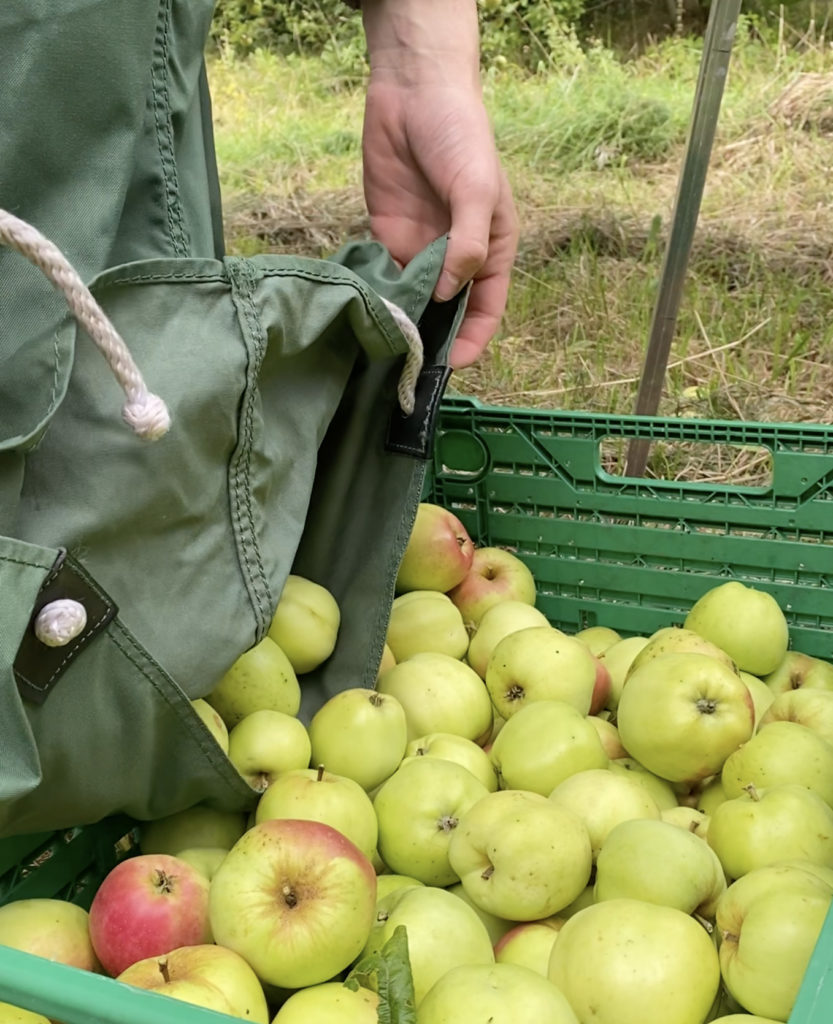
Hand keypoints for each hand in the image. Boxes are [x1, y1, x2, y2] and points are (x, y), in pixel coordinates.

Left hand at [358, 1, 518, 367]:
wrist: (414, 90)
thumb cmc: (461, 135)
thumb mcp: (476, 189)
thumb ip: (467, 244)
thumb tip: (448, 295)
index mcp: (490, 249)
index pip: (486, 309)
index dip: (471, 340)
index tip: (450, 365)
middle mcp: (456, 256)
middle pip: (447, 312)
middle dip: (432, 338)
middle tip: (408, 365)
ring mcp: (420, 248)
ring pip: (412, 299)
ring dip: (401, 320)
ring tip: (382, 346)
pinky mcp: (387, 235)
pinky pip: (383, 276)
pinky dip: (375, 295)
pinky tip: (363, 311)